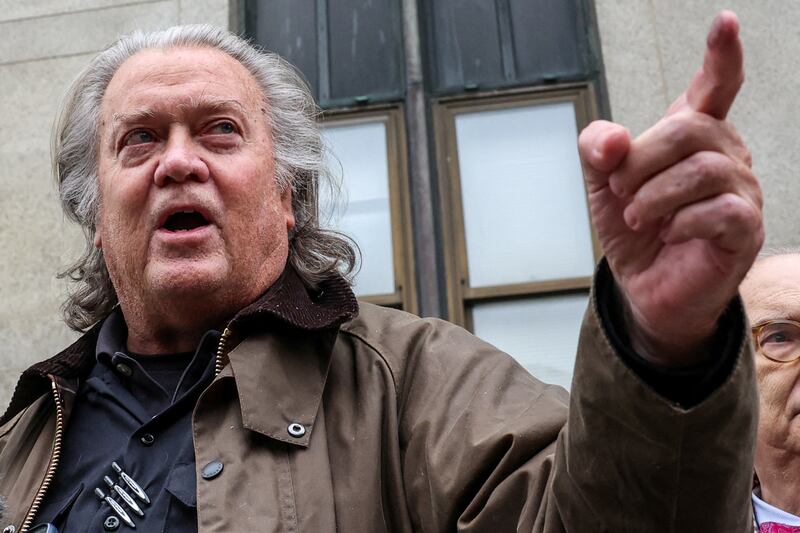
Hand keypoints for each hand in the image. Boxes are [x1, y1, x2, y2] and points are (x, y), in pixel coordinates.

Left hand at [578, 11, 762, 366]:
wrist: (642, 286)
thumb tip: (614, 140)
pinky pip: (720, 210)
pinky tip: (668, 232)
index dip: (721, 56)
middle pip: (689, 130)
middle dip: (640, 161)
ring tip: (638, 216)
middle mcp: (725, 155)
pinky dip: (679, 221)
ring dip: (654, 195)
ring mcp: (741, 192)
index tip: (725, 22)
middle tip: (619, 190)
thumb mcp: (602, 183)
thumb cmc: (634, 229)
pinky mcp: (745, 229)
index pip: (715, 87)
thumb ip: (598, 149)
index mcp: (692, 137)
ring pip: (703, 170)